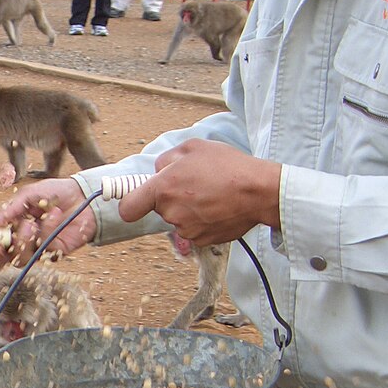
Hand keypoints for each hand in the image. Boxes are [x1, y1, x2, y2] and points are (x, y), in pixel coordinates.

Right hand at [0, 176, 94, 268]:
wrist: (84, 195)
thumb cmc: (55, 192)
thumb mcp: (28, 195)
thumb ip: (9, 211)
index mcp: (9, 225)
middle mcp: (19, 241)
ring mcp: (35, 250)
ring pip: (17, 260)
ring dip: (20, 243)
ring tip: (30, 224)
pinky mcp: (52, 254)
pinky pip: (42, 252)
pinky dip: (46, 233)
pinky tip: (53, 215)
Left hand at [118, 139, 282, 244]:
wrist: (259, 192)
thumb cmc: (228, 166)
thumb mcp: (193, 147)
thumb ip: (167, 159)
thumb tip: (158, 170)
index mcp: (162, 189)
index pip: (128, 208)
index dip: (131, 203)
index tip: (135, 200)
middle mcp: (170, 212)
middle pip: (160, 209)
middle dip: (172, 198)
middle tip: (195, 184)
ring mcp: (186, 229)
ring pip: (178, 219)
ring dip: (189, 209)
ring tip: (211, 194)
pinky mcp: (201, 240)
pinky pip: (194, 230)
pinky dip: (202, 221)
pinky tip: (218, 208)